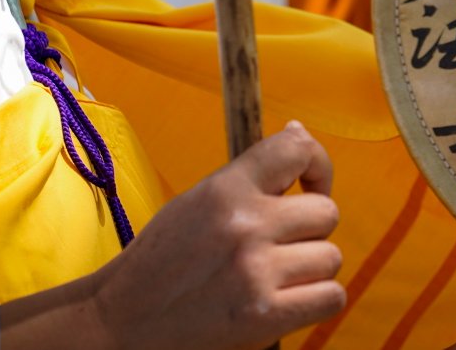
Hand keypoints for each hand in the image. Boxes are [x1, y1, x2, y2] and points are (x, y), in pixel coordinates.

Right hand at [1, 121, 343, 349]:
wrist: (123, 321)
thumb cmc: (160, 262)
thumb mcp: (198, 202)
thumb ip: (249, 175)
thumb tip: (298, 134)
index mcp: (226, 189)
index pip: (297, 148)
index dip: (318, 164)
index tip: (311, 184)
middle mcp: (246, 224)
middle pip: (326, 212)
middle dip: (310, 229)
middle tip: (281, 245)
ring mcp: (257, 271)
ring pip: (331, 257)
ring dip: (311, 269)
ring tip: (278, 276)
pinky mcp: (265, 316)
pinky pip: (330, 297)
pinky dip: (317, 301)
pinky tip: (290, 300)